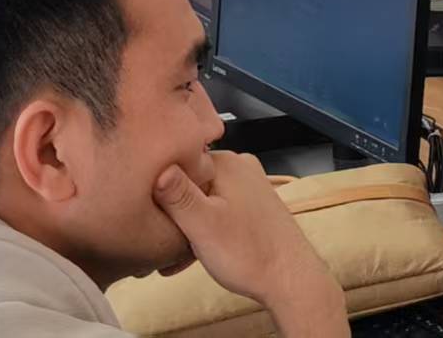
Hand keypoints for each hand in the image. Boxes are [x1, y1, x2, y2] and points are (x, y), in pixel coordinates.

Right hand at [153, 156, 346, 335]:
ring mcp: (248, 186)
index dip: (160, 191)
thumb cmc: (251, 255)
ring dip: (186, 227)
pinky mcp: (252, 205)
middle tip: (161, 246)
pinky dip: (204, 230)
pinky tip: (193, 255)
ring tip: (176, 257)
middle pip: (189, 182)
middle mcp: (240, 168)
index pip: (176, 162)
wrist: (290, 279)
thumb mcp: (202, 225)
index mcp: (226, 163)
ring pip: (202, 200)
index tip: (151, 217)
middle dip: (172, 214)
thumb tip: (157, 166)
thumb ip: (177, 195)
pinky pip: (218, 211)